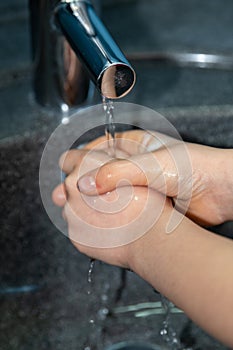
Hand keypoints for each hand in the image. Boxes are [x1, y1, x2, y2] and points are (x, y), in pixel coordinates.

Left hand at [52, 146, 172, 267]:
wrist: (153, 237)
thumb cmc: (147, 200)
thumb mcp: (133, 166)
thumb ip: (109, 160)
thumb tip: (97, 161)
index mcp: (83, 168)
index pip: (67, 159)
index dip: (81, 163)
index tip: (92, 170)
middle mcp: (71, 192)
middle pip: (71, 186)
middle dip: (85, 187)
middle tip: (110, 193)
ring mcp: (72, 218)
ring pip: (74, 208)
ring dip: (86, 208)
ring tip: (113, 212)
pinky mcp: (77, 239)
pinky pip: (81, 228)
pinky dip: (91, 227)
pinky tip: (111, 227)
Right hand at [77, 130, 232, 225]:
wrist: (221, 192)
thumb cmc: (193, 167)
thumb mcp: (151, 165)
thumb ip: (117, 173)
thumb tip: (85, 184)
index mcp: (135, 145)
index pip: (99, 147)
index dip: (80, 158)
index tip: (65, 168)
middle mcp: (135, 163)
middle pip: (100, 171)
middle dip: (81, 182)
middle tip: (63, 194)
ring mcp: (140, 184)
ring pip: (109, 192)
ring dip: (92, 201)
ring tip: (73, 210)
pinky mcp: (146, 203)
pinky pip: (121, 207)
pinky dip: (108, 214)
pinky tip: (97, 221)